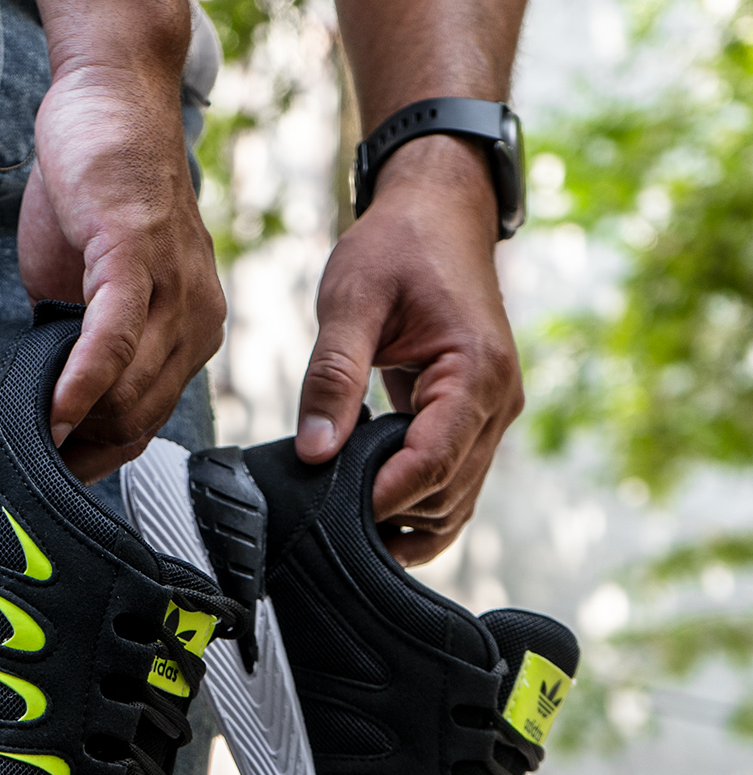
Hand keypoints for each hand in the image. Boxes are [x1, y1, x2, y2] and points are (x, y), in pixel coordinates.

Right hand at [21, 2, 225, 483]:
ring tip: (33, 444)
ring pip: (132, 391)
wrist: (109, 106)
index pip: (150, 422)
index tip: (58, 477)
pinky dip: (83, 382)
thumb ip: (84, 348)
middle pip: (142, 419)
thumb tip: (55, 406)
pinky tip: (54, 411)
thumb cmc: (97, 201)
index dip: (101, 458)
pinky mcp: (138, 257)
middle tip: (35, 469)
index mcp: (189, 333)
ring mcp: (174, 290)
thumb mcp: (92, 293)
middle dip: (86, 453)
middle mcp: (196, 320)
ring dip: (79, 427)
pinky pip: (115, 340)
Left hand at [296, 135, 523, 565]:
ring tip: (342, 522)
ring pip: (456, 500)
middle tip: (324, 518)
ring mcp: (493, 414)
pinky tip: (371, 509)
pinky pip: (453, 481)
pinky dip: (417, 504)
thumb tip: (315, 452)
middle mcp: (498, 401)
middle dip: (391, 515)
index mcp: (476, 370)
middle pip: (447, 493)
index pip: (433, 462)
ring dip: (406, 521)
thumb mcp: (351, 301)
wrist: (440, 214)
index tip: (333, 514)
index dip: (384, 498)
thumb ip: (332, 376)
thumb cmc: (398, 247)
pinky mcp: (477, 418)